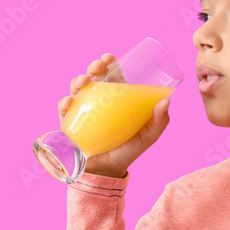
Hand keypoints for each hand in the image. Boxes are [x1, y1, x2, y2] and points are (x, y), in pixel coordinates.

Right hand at [57, 53, 171, 178]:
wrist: (107, 173)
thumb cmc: (128, 151)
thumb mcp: (147, 136)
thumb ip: (158, 121)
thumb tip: (166, 101)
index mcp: (116, 99)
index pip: (111, 76)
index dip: (108, 64)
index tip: (109, 57)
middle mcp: (97, 102)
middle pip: (93, 78)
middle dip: (92, 68)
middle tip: (97, 67)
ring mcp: (82, 111)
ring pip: (76, 90)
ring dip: (77, 81)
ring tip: (83, 82)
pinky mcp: (69, 124)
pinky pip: (64, 111)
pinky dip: (64, 104)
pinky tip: (68, 102)